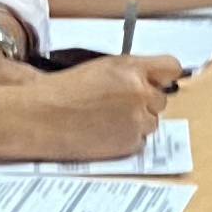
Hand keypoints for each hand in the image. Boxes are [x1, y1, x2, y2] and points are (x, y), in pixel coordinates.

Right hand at [29, 54, 181, 159]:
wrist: (41, 118)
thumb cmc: (61, 91)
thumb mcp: (99, 68)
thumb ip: (129, 72)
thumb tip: (150, 80)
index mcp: (131, 68)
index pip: (170, 67)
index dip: (162, 75)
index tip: (157, 80)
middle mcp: (140, 93)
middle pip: (161, 98)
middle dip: (144, 101)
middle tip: (118, 104)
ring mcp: (137, 121)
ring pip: (152, 121)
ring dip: (137, 121)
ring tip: (106, 120)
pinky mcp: (131, 144)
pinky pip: (140, 140)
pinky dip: (127, 138)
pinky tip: (104, 133)